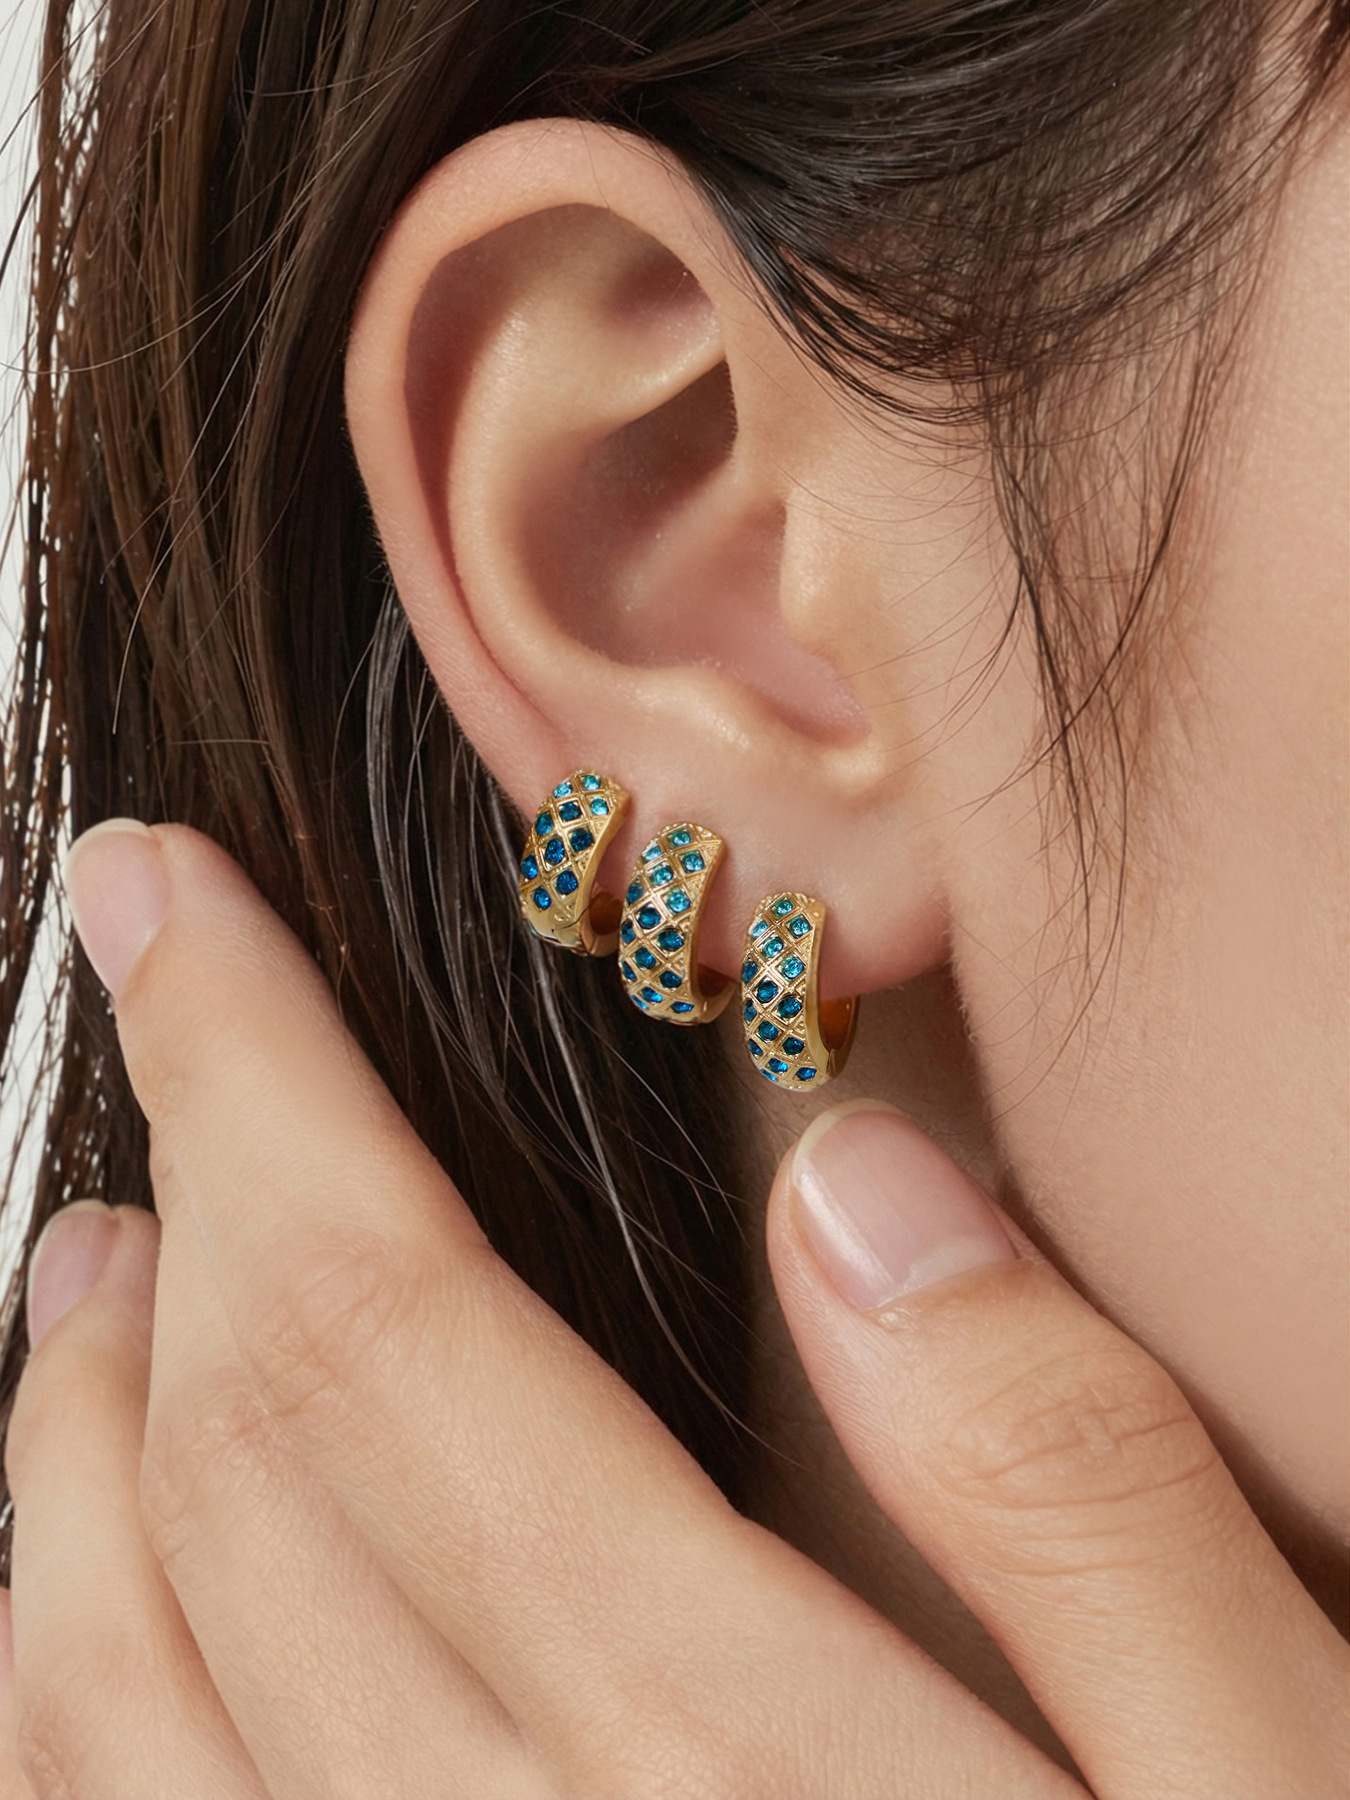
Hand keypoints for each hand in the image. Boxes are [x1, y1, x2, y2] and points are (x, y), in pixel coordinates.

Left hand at [0, 822, 1343, 1797]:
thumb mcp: (1288, 1790)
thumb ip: (1079, 1489)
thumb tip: (869, 1197)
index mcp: (737, 1779)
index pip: (389, 1336)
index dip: (256, 1081)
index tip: (172, 896)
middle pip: (234, 1484)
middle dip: (165, 1208)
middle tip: (141, 1015)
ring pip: (111, 1711)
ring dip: (62, 1454)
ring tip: (73, 1281)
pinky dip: (64, 1717)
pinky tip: (79, 1621)